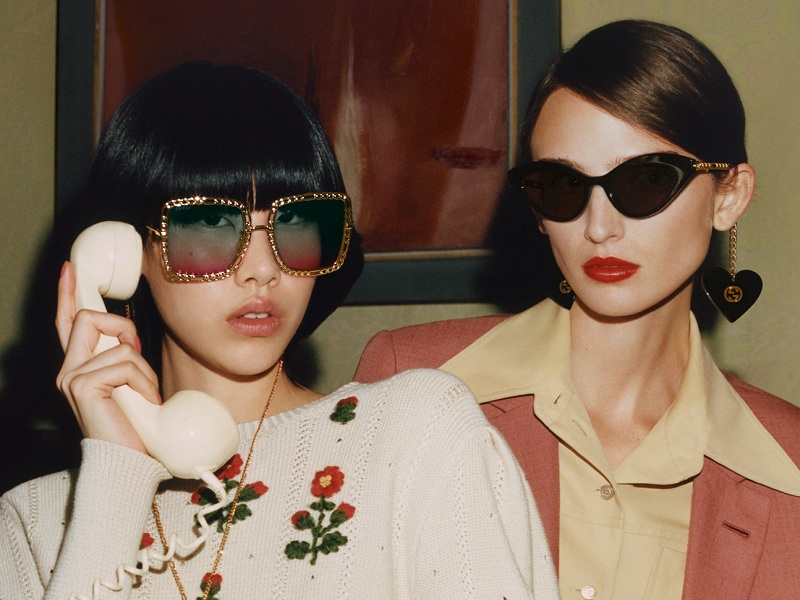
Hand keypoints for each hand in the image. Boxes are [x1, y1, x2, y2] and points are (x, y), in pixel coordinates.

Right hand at [55, 262, 160, 452]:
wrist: (130, 464)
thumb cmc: (135, 428)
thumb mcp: (130, 386)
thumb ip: (124, 361)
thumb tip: (132, 340)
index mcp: (79, 369)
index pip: (67, 323)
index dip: (67, 293)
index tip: (70, 267)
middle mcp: (68, 370)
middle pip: (88, 316)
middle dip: (124, 327)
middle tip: (138, 354)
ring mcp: (71, 377)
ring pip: (118, 342)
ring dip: (143, 367)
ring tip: (145, 394)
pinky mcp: (82, 385)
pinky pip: (125, 362)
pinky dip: (144, 380)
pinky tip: (144, 402)